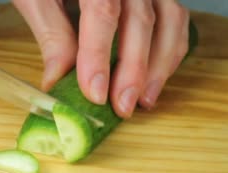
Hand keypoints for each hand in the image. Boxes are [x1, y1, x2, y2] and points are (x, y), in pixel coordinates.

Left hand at [12, 0, 189, 118]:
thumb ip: (51, 33)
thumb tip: (58, 81)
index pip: (102, 11)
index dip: (99, 55)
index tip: (95, 93)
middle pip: (141, 20)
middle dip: (133, 70)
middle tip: (121, 107)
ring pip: (168, 22)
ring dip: (158, 66)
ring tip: (142, 100)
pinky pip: (176, 21)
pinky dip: (169, 53)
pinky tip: (154, 79)